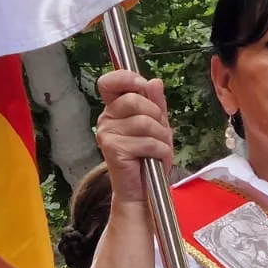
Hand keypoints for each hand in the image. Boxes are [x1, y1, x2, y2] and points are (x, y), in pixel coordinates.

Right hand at [95, 70, 173, 206]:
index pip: (111, 81)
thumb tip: (154, 82)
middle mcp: (106, 118)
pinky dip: (160, 152)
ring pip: (144, 122)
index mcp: (115, 108)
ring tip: (158, 149)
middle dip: (156, 116)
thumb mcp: (158, 125)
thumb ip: (156, 103)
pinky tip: (156, 160)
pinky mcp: (113, 149)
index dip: (128, 78)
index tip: (143, 86)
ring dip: (161, 138)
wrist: (143, 188)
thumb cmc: (149, 156)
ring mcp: (107, 133)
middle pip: (135, 99)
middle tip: (159, 133)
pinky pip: (147, 142)